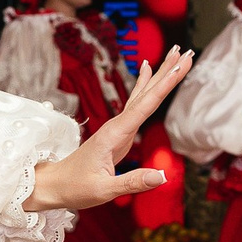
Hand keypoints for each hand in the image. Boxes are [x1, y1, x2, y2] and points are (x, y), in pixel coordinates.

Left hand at [25, 46, 193, 211]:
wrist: (55, 184)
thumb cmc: (75, 187)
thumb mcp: (104, 190)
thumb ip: (133, 181)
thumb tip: (162, 176)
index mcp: (114, 134)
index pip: (145, 105)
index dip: (165, 85)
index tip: (180, 67)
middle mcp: (117, 125)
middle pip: (146, 93)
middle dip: (167, 72)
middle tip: (187, 52)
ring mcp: (118, 128)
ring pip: (143, 96)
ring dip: (160, 76)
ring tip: (175, 55)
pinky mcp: (119, 133)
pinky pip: (136, 105)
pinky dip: (145, 88)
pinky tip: (149, 72)